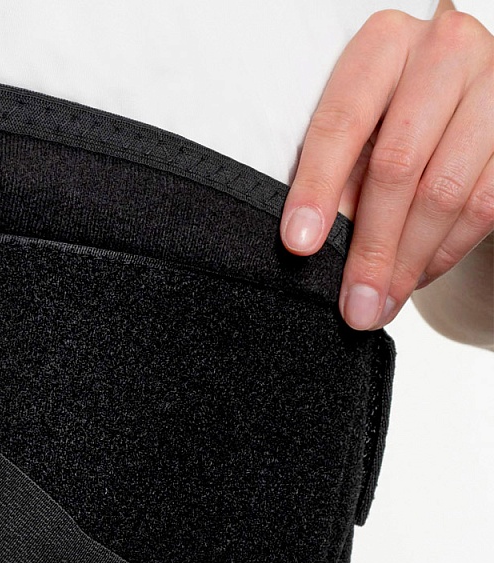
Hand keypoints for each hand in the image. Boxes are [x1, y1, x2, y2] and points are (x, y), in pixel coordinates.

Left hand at [281, 7, 493, 329]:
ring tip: (379, 305)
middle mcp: (444, 52)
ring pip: (447, 193)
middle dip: (371, 248)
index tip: (299, 245)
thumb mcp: (354, 133)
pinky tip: (415, 279)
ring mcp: (493, 88)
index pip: (341, 122)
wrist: (456, 109)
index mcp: (383, 45)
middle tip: (353, 305)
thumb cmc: (387, 124)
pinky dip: (443, 254)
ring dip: (408, 263)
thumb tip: (314, 245)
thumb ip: (336, 174)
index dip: (316, 189)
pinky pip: (485, 206)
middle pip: (399, 165)